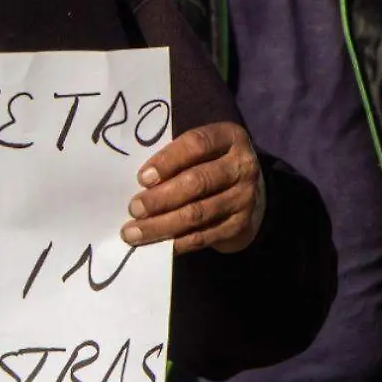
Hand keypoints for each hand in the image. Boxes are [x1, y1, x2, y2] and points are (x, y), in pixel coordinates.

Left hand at [121, 122, 265, 254]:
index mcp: (229, 137)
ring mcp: (244, 197)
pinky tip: (157, 244)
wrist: (248, 191)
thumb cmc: (209, 163)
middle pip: (197, 181)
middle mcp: (242, 166)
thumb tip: (138, 182)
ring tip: (134, 232)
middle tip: (134, 208)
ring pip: (198, 213)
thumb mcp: (199, 150)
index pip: (197, 144)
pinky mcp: (240, 225)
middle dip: (160, 198)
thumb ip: (174, 158)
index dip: (168, 160)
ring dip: (162, 224)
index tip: (142, 178)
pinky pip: (204, 236)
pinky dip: (177, 241)